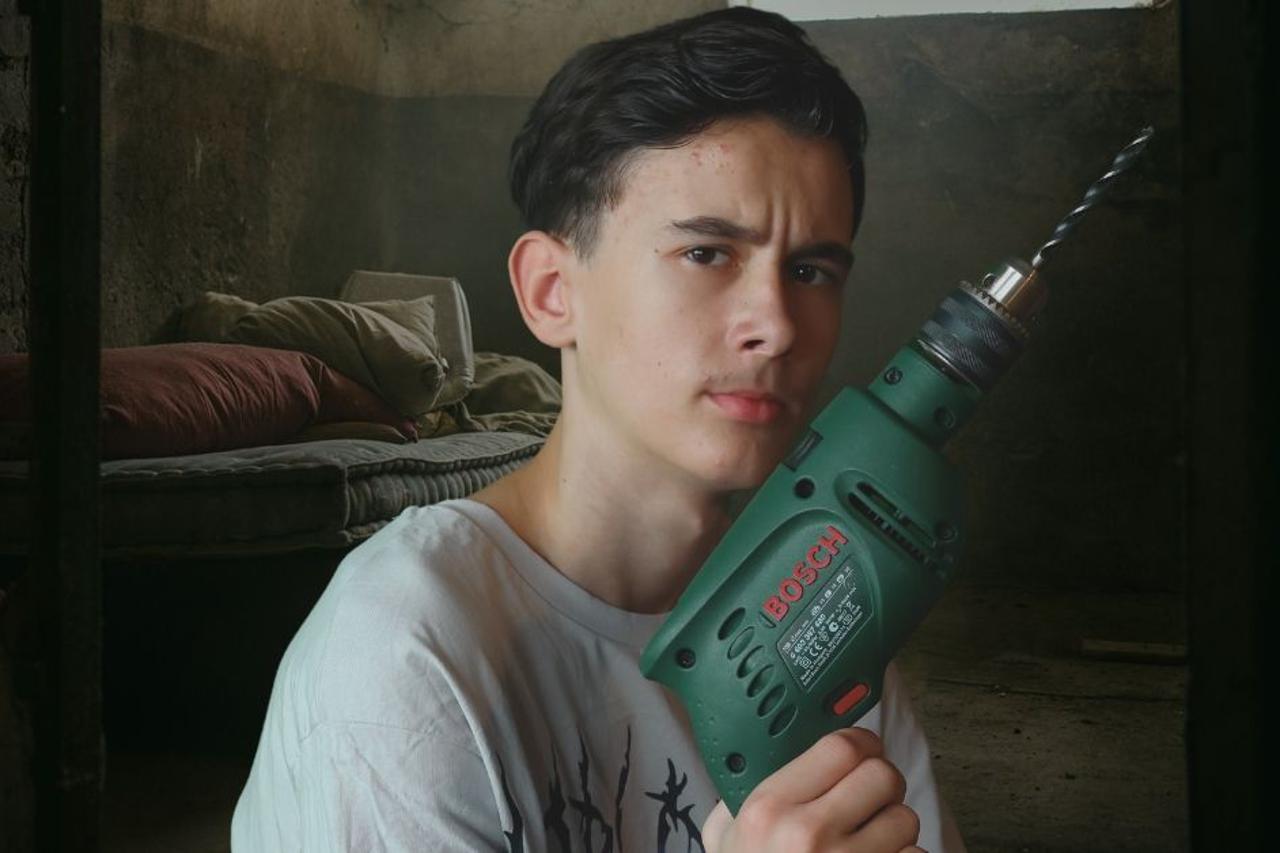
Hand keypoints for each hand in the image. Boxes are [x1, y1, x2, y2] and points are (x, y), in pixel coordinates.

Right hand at [701, 727, 922, 852]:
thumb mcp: (726, 834)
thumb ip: (749, 790)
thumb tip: (782, 747)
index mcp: (769, 808)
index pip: (842, 746)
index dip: (861, 744)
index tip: (862, 751)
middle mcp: (808, 835)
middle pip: (883, 776)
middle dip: (881, 785)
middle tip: (868, 798)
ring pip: (906, 819)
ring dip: (893, 829)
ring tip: (868, 841)